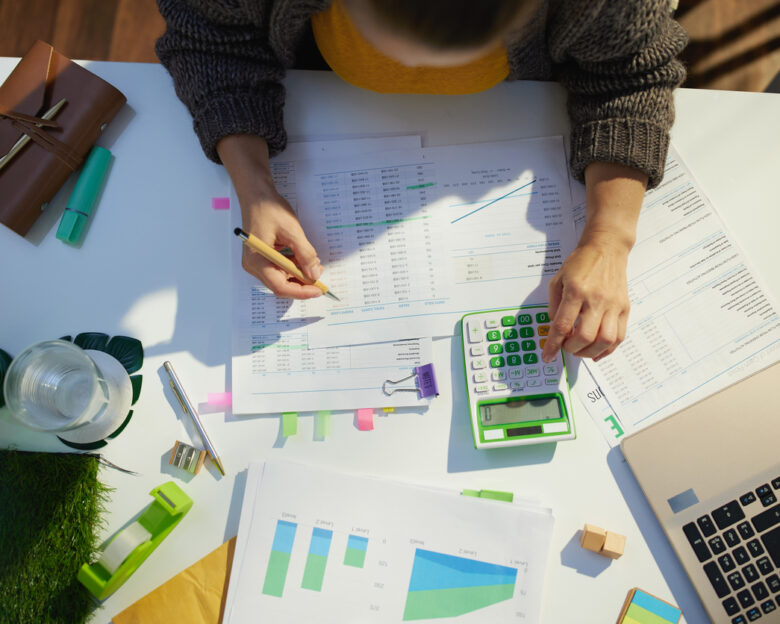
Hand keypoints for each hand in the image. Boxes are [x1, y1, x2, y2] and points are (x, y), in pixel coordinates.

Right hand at [217, 134, 322, 298]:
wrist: (257, 195)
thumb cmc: (269, 209)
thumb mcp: (293, 231)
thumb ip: (305, 254)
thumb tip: (313, 274)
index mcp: (257, 260)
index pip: (280, 286)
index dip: (301, 291)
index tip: (318, 289)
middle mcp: (253, 265)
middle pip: (280, 285)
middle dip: (302, 284)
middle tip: (320, 278)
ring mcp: (257, 262)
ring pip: (281, 279)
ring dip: (299, 275)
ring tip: (314, 264)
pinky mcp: (262, 258)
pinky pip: (279, 270)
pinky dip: (293, 268)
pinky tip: (303, 260)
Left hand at [542, 240, 629, 361]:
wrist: (607, 248)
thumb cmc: (581, 263)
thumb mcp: (558, 279)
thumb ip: (554, 305)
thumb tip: (555, 328)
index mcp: (576, 291)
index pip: (563, 325)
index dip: (553, 344)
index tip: (547, 355)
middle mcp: (596, 299)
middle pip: (585, 336)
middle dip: (571, 349)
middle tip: (565, 347)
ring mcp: (613, 305)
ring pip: (605, 340)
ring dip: (590, 352)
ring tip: (580, 350)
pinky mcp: (624, 308)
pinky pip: (619, 336)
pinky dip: (608, 349)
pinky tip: (597, 352)